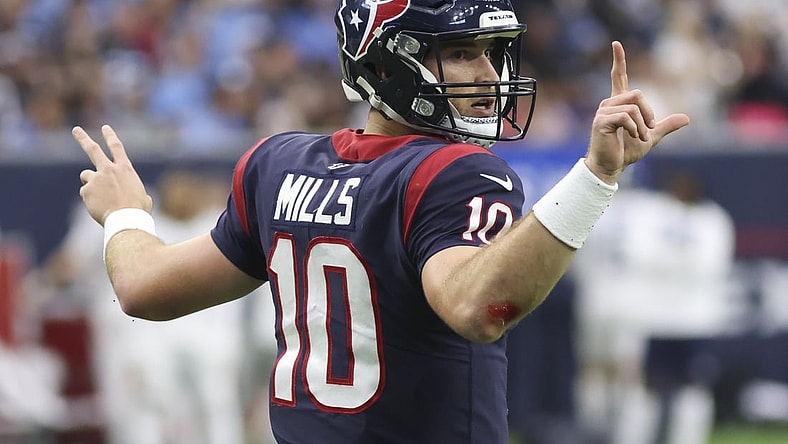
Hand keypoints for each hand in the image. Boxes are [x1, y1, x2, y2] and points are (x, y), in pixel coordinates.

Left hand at [74, 125, 152, 224]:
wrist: (126, 219)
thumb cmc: (138, 211)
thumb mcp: (144, 198)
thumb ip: (138, 193)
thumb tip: (142, 197)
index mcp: (125, 169)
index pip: (117, 147)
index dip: (110, 136)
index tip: (105, 127)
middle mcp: (109, 169)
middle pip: (93, 149)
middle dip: (83, 138)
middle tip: (76, 130)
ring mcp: (96, 178)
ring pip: (86, 176)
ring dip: (91, 184)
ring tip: (101, 197)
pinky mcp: (86, 190)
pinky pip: (86, 193)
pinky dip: (91, 199)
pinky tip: (99, 206)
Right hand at [585, 41, 689, 183]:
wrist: (610, 167)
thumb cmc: (625, 152)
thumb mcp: (650, 137)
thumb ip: (665, 126)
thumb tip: (687, 118)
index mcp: (618, 104)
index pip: (618, 77)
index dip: (618, 60)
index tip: (616, 44)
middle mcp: (608, 104)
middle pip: (637, 94)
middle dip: (649, 112)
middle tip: (649, 129)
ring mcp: (603, 111)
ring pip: (633, 106)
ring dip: (642, 124)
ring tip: (639, 136)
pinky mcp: (601, 121)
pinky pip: (627, 116)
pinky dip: (636, 128)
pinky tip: (633, 136)